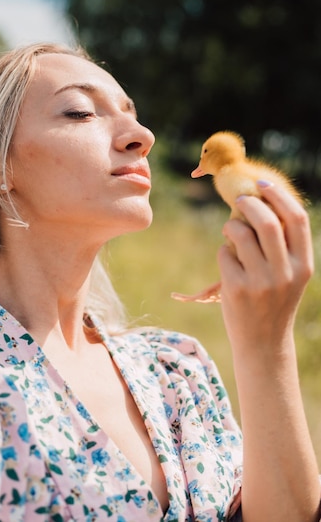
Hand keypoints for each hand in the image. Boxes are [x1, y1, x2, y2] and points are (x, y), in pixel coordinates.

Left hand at [217, 182, 312, 354]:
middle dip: (249, 204)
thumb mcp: (290, 275)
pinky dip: (223, 250)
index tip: (262, 183)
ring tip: (231, 231)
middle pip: (267, 221)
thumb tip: (260, 201)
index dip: (279, 195)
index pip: (297, 219)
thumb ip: (283, 245)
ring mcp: (262, 282)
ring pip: (241, 234)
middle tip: (239, 200)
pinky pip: (224, 253)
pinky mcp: (237, 290)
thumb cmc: (274, 300)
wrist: (263, 343)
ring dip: (232, 226)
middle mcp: (286, 273)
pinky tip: (228, 261)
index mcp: (304, 265)